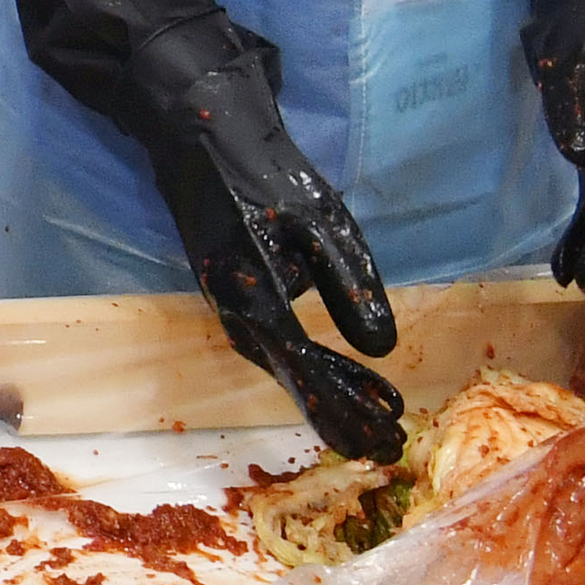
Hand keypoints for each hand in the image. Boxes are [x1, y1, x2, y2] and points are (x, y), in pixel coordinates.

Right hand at [133, 24, 404, 459]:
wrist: (200, 136)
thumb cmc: (265, 175)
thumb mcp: (322, 221)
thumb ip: (350, 285)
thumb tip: (382, 348)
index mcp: (254, 293)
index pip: (304, 364)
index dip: (344, 402)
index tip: (383, 431)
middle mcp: (234, 309)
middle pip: (289, 376)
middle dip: (337, 414)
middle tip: (384, 447)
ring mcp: (228, 302)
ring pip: (279, 363)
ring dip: (325, 395)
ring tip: (374, 421)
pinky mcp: (233, 291)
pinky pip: (272, 342)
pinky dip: (308, 365)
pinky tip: (338, 372)